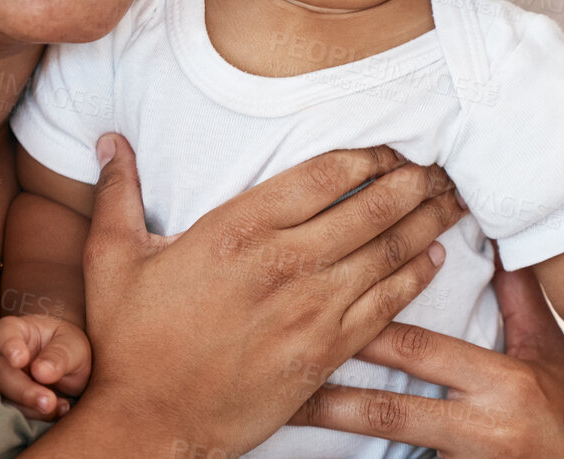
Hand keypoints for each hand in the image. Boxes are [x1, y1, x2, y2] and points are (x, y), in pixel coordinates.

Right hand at [0, 314, 92, 421]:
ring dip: (28, 407)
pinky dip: (34, 415)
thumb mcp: (73, 346)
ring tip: (56, 407)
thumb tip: (41, 372)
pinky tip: (57, 410)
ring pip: (1, 397)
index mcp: (15, 330)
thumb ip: (59, 356)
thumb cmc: (67, 347)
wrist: (69, 369)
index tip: (19, 360)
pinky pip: (10, 412)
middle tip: (48, 401)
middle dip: (23, 390)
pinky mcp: (5, 400)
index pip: (5, 333)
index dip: (9, 346)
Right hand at [68, 134, 465, 454]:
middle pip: (370, 207)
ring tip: (453, 198)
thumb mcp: (112, 259)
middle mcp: (283, 262)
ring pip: (387, 253)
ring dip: (426, 221)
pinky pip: (386, 306)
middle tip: (439, 165)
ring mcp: (309, 309)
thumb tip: (110, 139)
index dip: (369, 154)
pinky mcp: (323, 352)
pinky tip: (435, 258)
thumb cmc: (127, 342)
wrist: (146, 423)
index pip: (325, 173)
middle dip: (413, 181)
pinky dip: (416, 278)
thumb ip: (118, 192)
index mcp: (237, 228)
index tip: (391, 146)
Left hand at [291, 262, 563, 457]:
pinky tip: (333, 453)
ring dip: (338, 429)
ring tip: (287, 414)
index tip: (320, 308)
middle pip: (390, 407)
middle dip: (330, 391)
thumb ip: (520, 301)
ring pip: (392, 447)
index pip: (423, 350)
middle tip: (280, 371)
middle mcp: (483, 428)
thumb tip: (497, 240)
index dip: (369, 329)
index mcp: (504, 383)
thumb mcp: (551, 356)